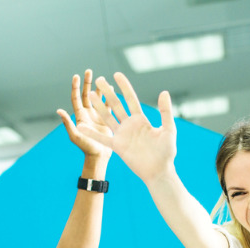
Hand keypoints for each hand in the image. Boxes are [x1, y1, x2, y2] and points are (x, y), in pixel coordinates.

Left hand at [56, 69, 111, 160]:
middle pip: (86, 95)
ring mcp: (97, 116)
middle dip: (87, 83)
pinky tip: (112, 88)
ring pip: (98, 98)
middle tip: (89, 71)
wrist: (99, 155)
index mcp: (79, 116)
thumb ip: (68, 123)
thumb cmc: (86, 147)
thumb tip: (59, 110)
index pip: (76, 98)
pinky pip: (108, 105)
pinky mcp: (106, 119)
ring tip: (102, 79)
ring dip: (99, 88)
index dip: (75, 86)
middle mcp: (87, 113)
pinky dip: (109, 97)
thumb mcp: (75, 136)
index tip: (76, 75)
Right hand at [78, 72, 176, 186]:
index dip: (124, 86)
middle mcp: (130, 125)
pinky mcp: (117, 146)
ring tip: (90, 94)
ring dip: (99, 107)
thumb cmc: (166, 152)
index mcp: (141, 119)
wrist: (159, 171)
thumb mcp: (168, 130)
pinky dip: (91, 132)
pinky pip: (102, 138)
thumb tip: (164, 92)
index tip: (116, 74)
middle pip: (116, 105)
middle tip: (98, 80)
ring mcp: (122, 135)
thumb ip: (165, 111)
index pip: (131, 99)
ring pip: (108, 117)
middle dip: (107, 93)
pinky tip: (81, 125)